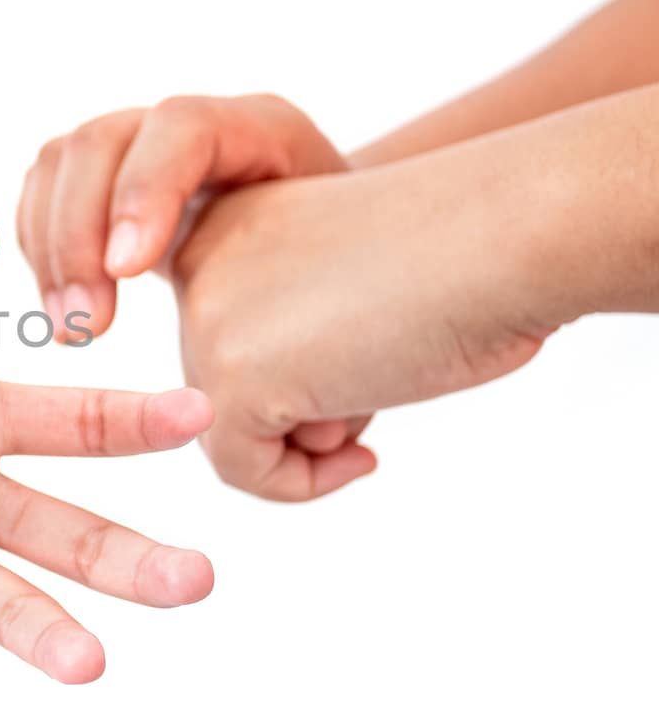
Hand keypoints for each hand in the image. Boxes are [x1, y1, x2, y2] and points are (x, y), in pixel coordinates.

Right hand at [18, 94, 344, 337]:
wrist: (340, 245)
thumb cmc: (358, 280)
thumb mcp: (370, 298)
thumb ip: (343, 359)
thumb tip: (317, 440)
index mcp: (262, 131)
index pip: (182, 127)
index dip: (145, 191)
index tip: (129, 274)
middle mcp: (190, 127)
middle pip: (102, 140)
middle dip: (78, 233)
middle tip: (84, 327)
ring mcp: (139, 145)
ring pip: (61, 161)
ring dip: (50, 247)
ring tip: (69, 330)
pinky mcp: (102, 180)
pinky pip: (44, 190)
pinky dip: (38, 247)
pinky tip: (59, 308)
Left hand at [171, 162, 553, 500]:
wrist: (506, 234)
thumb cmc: (459, 260)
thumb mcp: (341, 285)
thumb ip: (281, 332)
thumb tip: (254, 424)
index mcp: (225, 222)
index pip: (223, 332)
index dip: (293, 364)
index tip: (359, 353)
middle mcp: (197, 259)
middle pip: (218, 382)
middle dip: (299, 405)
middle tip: (377, 375)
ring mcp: (205, 317)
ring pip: (227, 428)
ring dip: (306, 438)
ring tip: (376, 388)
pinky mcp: (231, 376)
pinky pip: (242, 468)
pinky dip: (303, 483)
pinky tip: (364, 455)